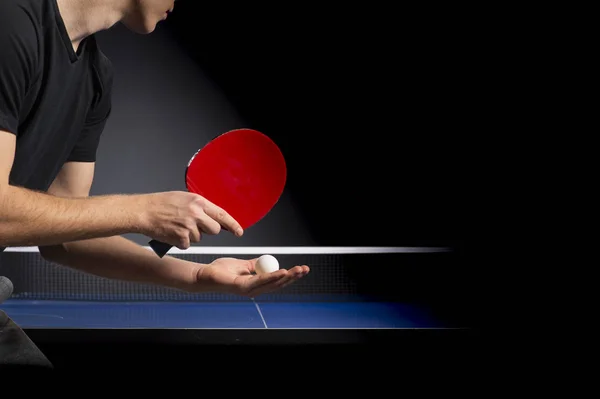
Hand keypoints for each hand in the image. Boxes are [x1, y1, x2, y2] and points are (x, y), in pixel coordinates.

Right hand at [139, 191, 242, 248]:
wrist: (143, 211)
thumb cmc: (161, 203)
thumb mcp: (184, 198)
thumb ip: (200, 207)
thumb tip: (213, 216)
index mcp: (198, 202)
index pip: (222, 215)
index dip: (233, 225)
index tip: (239, 231)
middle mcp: (196, 214)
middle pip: (214, 230)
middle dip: (207, 230)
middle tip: (194, 226)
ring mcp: (189, 227)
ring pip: (200, 238)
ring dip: (191, 236)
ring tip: (177, 226)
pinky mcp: (181, 238)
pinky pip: (187, 244)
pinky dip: (181, 242)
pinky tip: (172, 232)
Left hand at [193, 257, 309, 296]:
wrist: (204, 274)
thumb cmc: (220, 270)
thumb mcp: (242, 264)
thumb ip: (254, 264)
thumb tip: (266, 260)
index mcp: (255, 285)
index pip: (276, 282)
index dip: (290, 276)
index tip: (301, 269)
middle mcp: (254, 290)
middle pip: (278, 284)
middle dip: (293, 277)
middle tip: (304, 269)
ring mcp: (249, 290)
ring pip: (272, 283)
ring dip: (286, 277)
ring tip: (297, 270)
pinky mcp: (242, 287)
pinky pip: (260, 280)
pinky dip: (272, 276)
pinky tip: (282, 272)